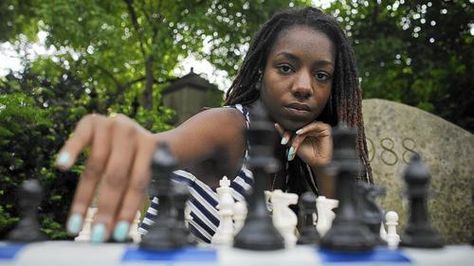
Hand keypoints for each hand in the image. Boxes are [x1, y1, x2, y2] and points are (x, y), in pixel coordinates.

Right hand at [55, 113, 156, 241]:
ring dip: (85, 197)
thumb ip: (133, 191)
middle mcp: (131, 134)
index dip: (128, 209)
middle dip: (106, 208)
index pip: (138, 182)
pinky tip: (63, 166)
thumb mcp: (142, 168)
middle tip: (97, 233)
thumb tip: (116, 229)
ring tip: (78, 221)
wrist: (133, 127)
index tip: (118, 233)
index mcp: (149, 147)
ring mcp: (111, 124)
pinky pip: (79, 137)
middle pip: (117, 176)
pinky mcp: (91, 120)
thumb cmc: (138, 157)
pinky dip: (70, 150)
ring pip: (97, 164)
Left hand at [275, 122, 331, 167]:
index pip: (294, 126)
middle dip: (291, 133)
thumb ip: (285, 134)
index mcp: (305, 128)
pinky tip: (299, 133)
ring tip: (293, 142)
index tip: (282, 140)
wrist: (317, 163)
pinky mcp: (325, 128)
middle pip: (299, 125)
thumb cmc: (307, 154)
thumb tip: (276, 124)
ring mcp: (319, 126)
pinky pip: (314, 125)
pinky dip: (306, 128)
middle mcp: (312, 126)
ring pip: (305, 125)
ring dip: (298, 134)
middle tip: (285, 141)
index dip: (286, 132)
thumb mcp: (293, 143)